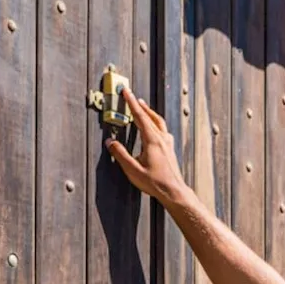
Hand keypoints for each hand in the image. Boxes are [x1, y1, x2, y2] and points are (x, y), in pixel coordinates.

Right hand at [106, 87, 191, 208]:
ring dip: (149, 112)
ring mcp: (167, 143)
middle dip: (139, 104)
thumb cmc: (154, 183)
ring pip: (159, 121)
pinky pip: (163, 129)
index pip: (140, 116)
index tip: (126, 92)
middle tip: (132, 95)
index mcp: (152, 140)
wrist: (173, 191)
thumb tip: (110, 142)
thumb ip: (120, 155)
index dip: (131, 103)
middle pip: (150, 116)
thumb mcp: (132, 170)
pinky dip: (156, 122)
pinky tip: (155, 126)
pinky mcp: (170, 149)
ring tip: (143, 106)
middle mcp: (161, 139)